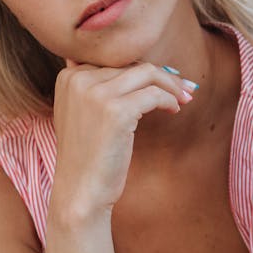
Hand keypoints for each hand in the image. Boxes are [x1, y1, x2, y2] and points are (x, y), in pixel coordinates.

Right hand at [52, 60, 195, 218]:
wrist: (80, 192)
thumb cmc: (87, 156)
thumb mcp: (79, 113)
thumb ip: (94, 87)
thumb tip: (135, 66)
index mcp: (68, 76)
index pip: (114, 60)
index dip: (141, 69)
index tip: (163, 78)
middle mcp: (78, 79)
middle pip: (131, 64)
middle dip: (161, 74)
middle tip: (183, 87)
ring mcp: (96, 94)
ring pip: (147, 73)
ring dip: (171, 83)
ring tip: (184, 97)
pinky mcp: (116, 111)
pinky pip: (154, 94)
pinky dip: (169, 99)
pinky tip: (175, 109)